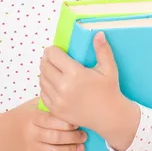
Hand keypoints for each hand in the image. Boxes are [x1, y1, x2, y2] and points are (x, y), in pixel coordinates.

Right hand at [3, 97, 87, 150]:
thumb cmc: (17, 117)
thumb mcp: (29, 106)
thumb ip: (46, 103)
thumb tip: (68, 101)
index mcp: (32, 118)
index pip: (52, 121)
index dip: (67, 123)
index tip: (78, 123)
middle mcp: (30, 134)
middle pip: (56, 137)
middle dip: (73, 138)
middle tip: (84, 136)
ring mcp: (30, 149)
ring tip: (81, 148)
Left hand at [39, 31, 139, 145]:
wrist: (109, 117)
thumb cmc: (109, 90)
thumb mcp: (109, 68)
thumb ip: (102, 50)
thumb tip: (98, 33)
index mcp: (75, 74)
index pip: (52, 55)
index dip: (53, 50)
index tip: (57, 50)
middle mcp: (63, 87)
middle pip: (44, 65)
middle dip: (47, 59)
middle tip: (54, 58)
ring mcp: (58, 100)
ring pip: (41, 79)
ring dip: (45, 72)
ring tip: (53, 69)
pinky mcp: (55, 110)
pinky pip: (43, 93)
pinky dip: (46, 86)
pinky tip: (54, 83)